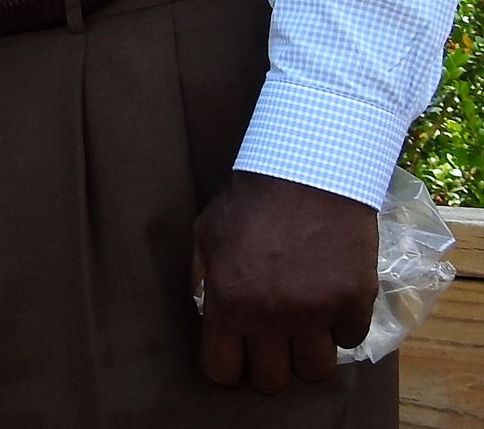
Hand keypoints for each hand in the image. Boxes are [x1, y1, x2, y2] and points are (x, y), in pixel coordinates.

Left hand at [191, 169, 377, 391]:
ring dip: (308, 353)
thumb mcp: (205, 233)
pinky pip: (350, 340)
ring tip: (304, 329)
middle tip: (272, 344)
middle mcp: (270, 315)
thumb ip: (201, 277)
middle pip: (271, 382)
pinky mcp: (354, 303)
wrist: (307, 174)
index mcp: (227, 301)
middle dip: (269, 366)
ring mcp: (315, 312)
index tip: (234, 356)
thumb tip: (204, 313)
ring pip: (314, 371)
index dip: (226, 367)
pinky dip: (342, 327)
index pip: (221, 370)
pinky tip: (332, 304)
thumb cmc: (249, 202)